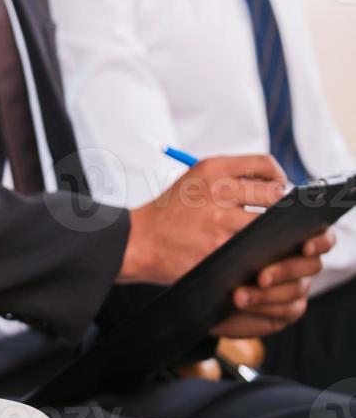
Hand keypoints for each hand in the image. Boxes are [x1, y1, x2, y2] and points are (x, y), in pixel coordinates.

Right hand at [120, 155, 286, 284]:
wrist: (139, 240)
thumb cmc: (171, 213)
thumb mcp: (194, 181)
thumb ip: (230, 178)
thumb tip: (278, 188)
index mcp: (211, 168)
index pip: (265, 165)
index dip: (278, 179)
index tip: (275, 191)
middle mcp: (217, 190)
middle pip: (275, 195)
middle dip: (278, 208)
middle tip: (271, 218)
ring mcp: (220, 220)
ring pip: (269, 225)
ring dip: (270, 233)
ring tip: (260, 237)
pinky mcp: (220, 248)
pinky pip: (255, 248)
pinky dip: (258, 252)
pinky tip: (249, 252)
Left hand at [210, 230, 334, 336]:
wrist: (197, 283)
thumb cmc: (212, 250)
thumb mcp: (221, 232)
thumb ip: (242, 223)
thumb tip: (249, 219)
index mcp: (290, 237)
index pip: (320, 236)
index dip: (320, 241)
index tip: (306, 247)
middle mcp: (299, 261)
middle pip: (311, 264)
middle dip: (285, 270)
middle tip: (261, 277)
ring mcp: (296, 286)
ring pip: (296, 288)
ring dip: (267, 294)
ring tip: (238, 295)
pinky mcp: (288, 309)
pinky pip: (286, 309)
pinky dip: (264, 307)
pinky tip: (242, 303)